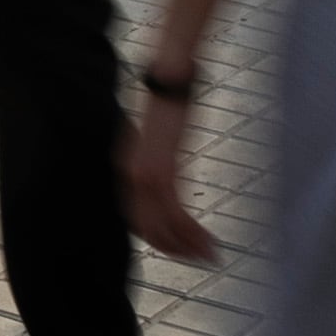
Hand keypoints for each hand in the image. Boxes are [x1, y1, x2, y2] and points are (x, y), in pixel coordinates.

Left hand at [123, 89, 217, 264]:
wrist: (169, 75)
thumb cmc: (167, 100)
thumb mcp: (155, 136)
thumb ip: (155, 159)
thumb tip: (166, 179)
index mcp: (126, 166)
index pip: (135, 217)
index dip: (156, 238)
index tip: (177, 248)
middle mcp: (130, 174)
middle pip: (146, 228)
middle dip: (173, 249)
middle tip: (197, 259)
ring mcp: (146, 174)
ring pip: (163, 226)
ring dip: (187, 246)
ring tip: (210, 255)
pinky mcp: (164, 170)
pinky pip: (177, 213)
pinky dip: (192, 233)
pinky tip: (209, 241)